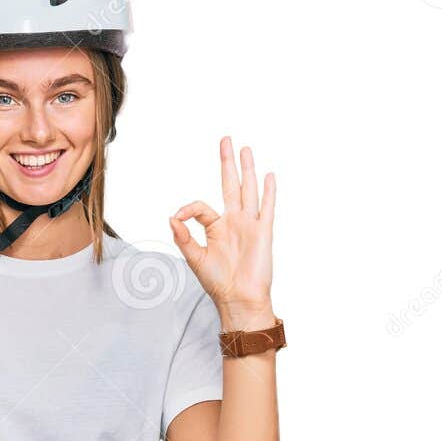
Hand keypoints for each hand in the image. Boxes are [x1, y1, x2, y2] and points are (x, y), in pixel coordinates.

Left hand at [170, 136, 276, 327]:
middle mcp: (234, 222)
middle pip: (230, 185)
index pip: (201, 207)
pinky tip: (269, 176)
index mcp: (216, 228)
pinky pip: (267, 208)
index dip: (188, 209)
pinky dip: (269, 192)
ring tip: (246, 150)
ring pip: (249, 190)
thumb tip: (171, 217)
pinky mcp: (263, 233)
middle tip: (226, 141)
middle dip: (227, 163)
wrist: (239, 299)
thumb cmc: (218, 283)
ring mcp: (250, 225)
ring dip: (247, 170)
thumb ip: (183, 237)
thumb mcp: (194, 258)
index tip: (179, 217)